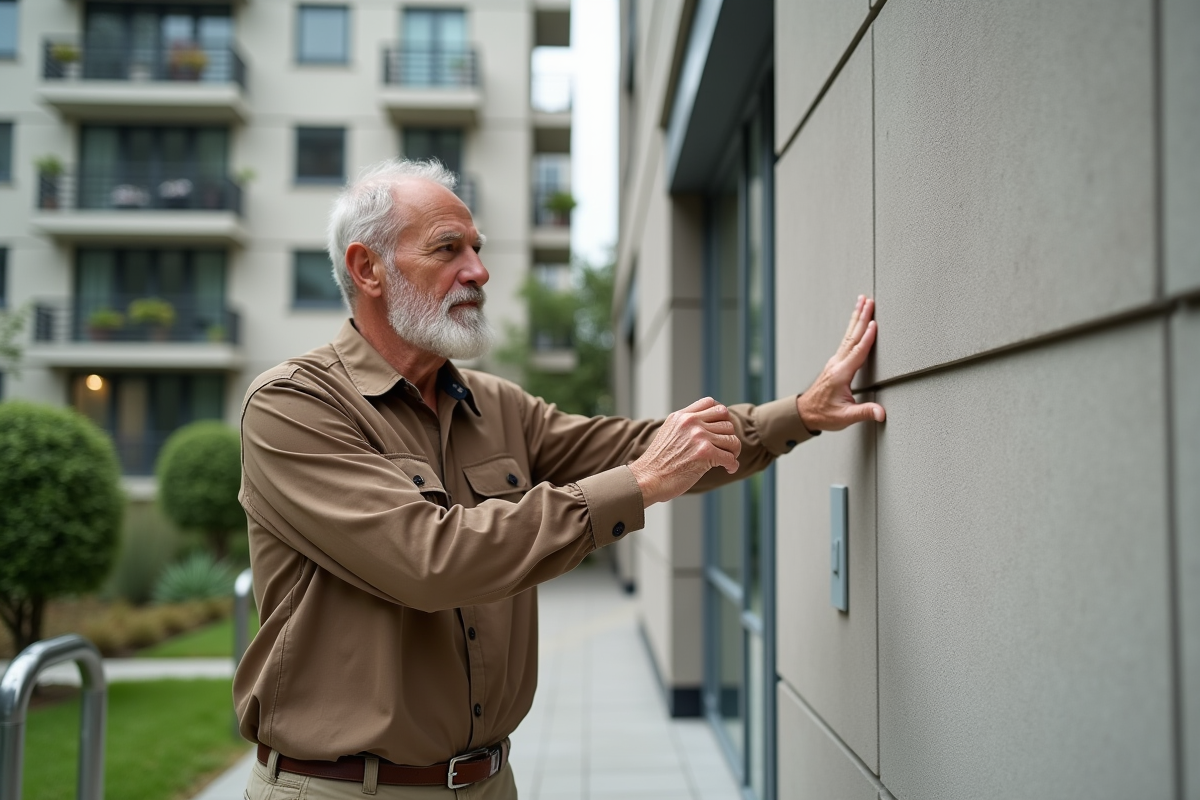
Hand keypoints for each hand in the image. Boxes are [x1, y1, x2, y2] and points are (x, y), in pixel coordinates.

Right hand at [628, 397, 741, 506]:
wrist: (648, 478)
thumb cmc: (658, 462)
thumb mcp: (668, 432)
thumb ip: (685, 425)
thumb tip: (705, 425)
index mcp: (682, 416)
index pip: (711, 403)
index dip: (720, 416)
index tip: (720, 429)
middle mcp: (691, 422)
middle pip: (726, 420)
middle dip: (728, 435)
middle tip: (726, 447)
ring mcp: (698, 436)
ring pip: (731, 439)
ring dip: (733, 451)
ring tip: (728, 459)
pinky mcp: (705, 453)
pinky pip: (730, 457)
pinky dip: (732, 465)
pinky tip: (729, 469)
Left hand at [797, 295, 885, 431]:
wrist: (805, 413)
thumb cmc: (824, 414)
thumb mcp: (845, 417)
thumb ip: (864, 412)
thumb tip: (881, 413)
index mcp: (841, 375)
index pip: (857, 352)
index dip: (867, 338)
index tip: (874, 323)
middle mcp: (837, 365)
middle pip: (852, 337)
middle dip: (861, 318)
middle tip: (868, 300)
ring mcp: (835, 362)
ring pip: (848, 336)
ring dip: (856, 318)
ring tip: (862, 302)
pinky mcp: (835, 363)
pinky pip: (846, 341)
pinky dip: (853, 328)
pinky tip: (856, 322)